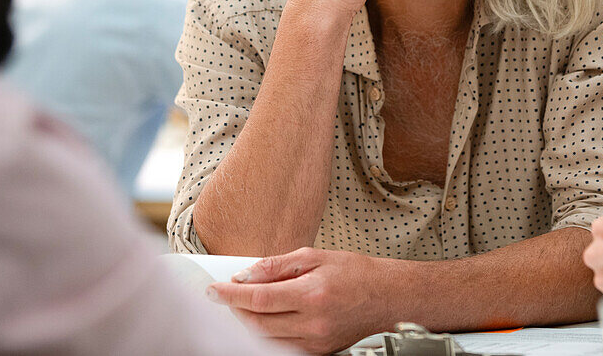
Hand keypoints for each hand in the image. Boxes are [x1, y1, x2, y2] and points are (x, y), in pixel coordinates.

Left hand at [207, 247, 392, 353]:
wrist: (388, 297)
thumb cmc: (357, 274)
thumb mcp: (316, 256)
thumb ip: (277, 266)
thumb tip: (246, 276)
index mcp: (313, 294)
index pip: (259, 299)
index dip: (230, 295)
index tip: (214, 291)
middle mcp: (313, 322)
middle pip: (257, 323)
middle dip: (236, 309)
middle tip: (229, 295)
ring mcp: (315, 342)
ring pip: (266, 339)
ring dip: (250, 322)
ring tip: (249, 305)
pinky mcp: (318, 352)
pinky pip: (282, 346)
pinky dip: (269, 333)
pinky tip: (269, 318)